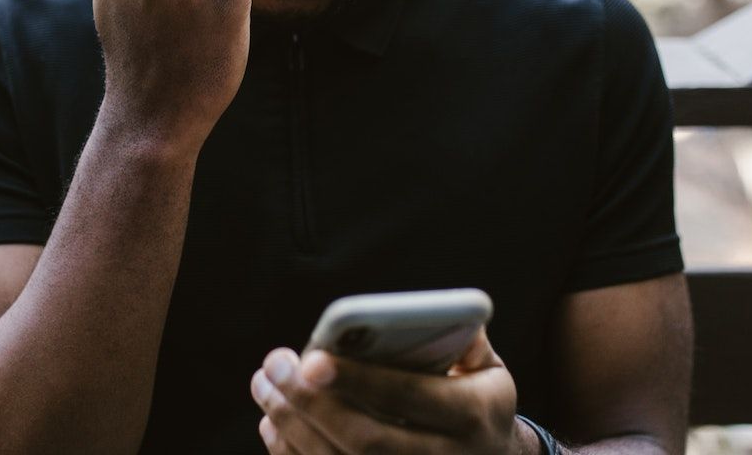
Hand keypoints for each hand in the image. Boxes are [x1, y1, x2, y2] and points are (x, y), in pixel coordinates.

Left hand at [250, 330, 529, 454]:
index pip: (409, 397)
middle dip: (310, 402)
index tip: (311, 358)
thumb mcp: (486, 368)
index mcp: (472, 416)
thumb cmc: (477, 400)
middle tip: (273, 365)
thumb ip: (457, 334)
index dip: (358, 380)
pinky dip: (292, 452)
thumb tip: (409, 311)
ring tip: (264, 385)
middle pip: (364, 440)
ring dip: (291, 424)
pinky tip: (273, 421)